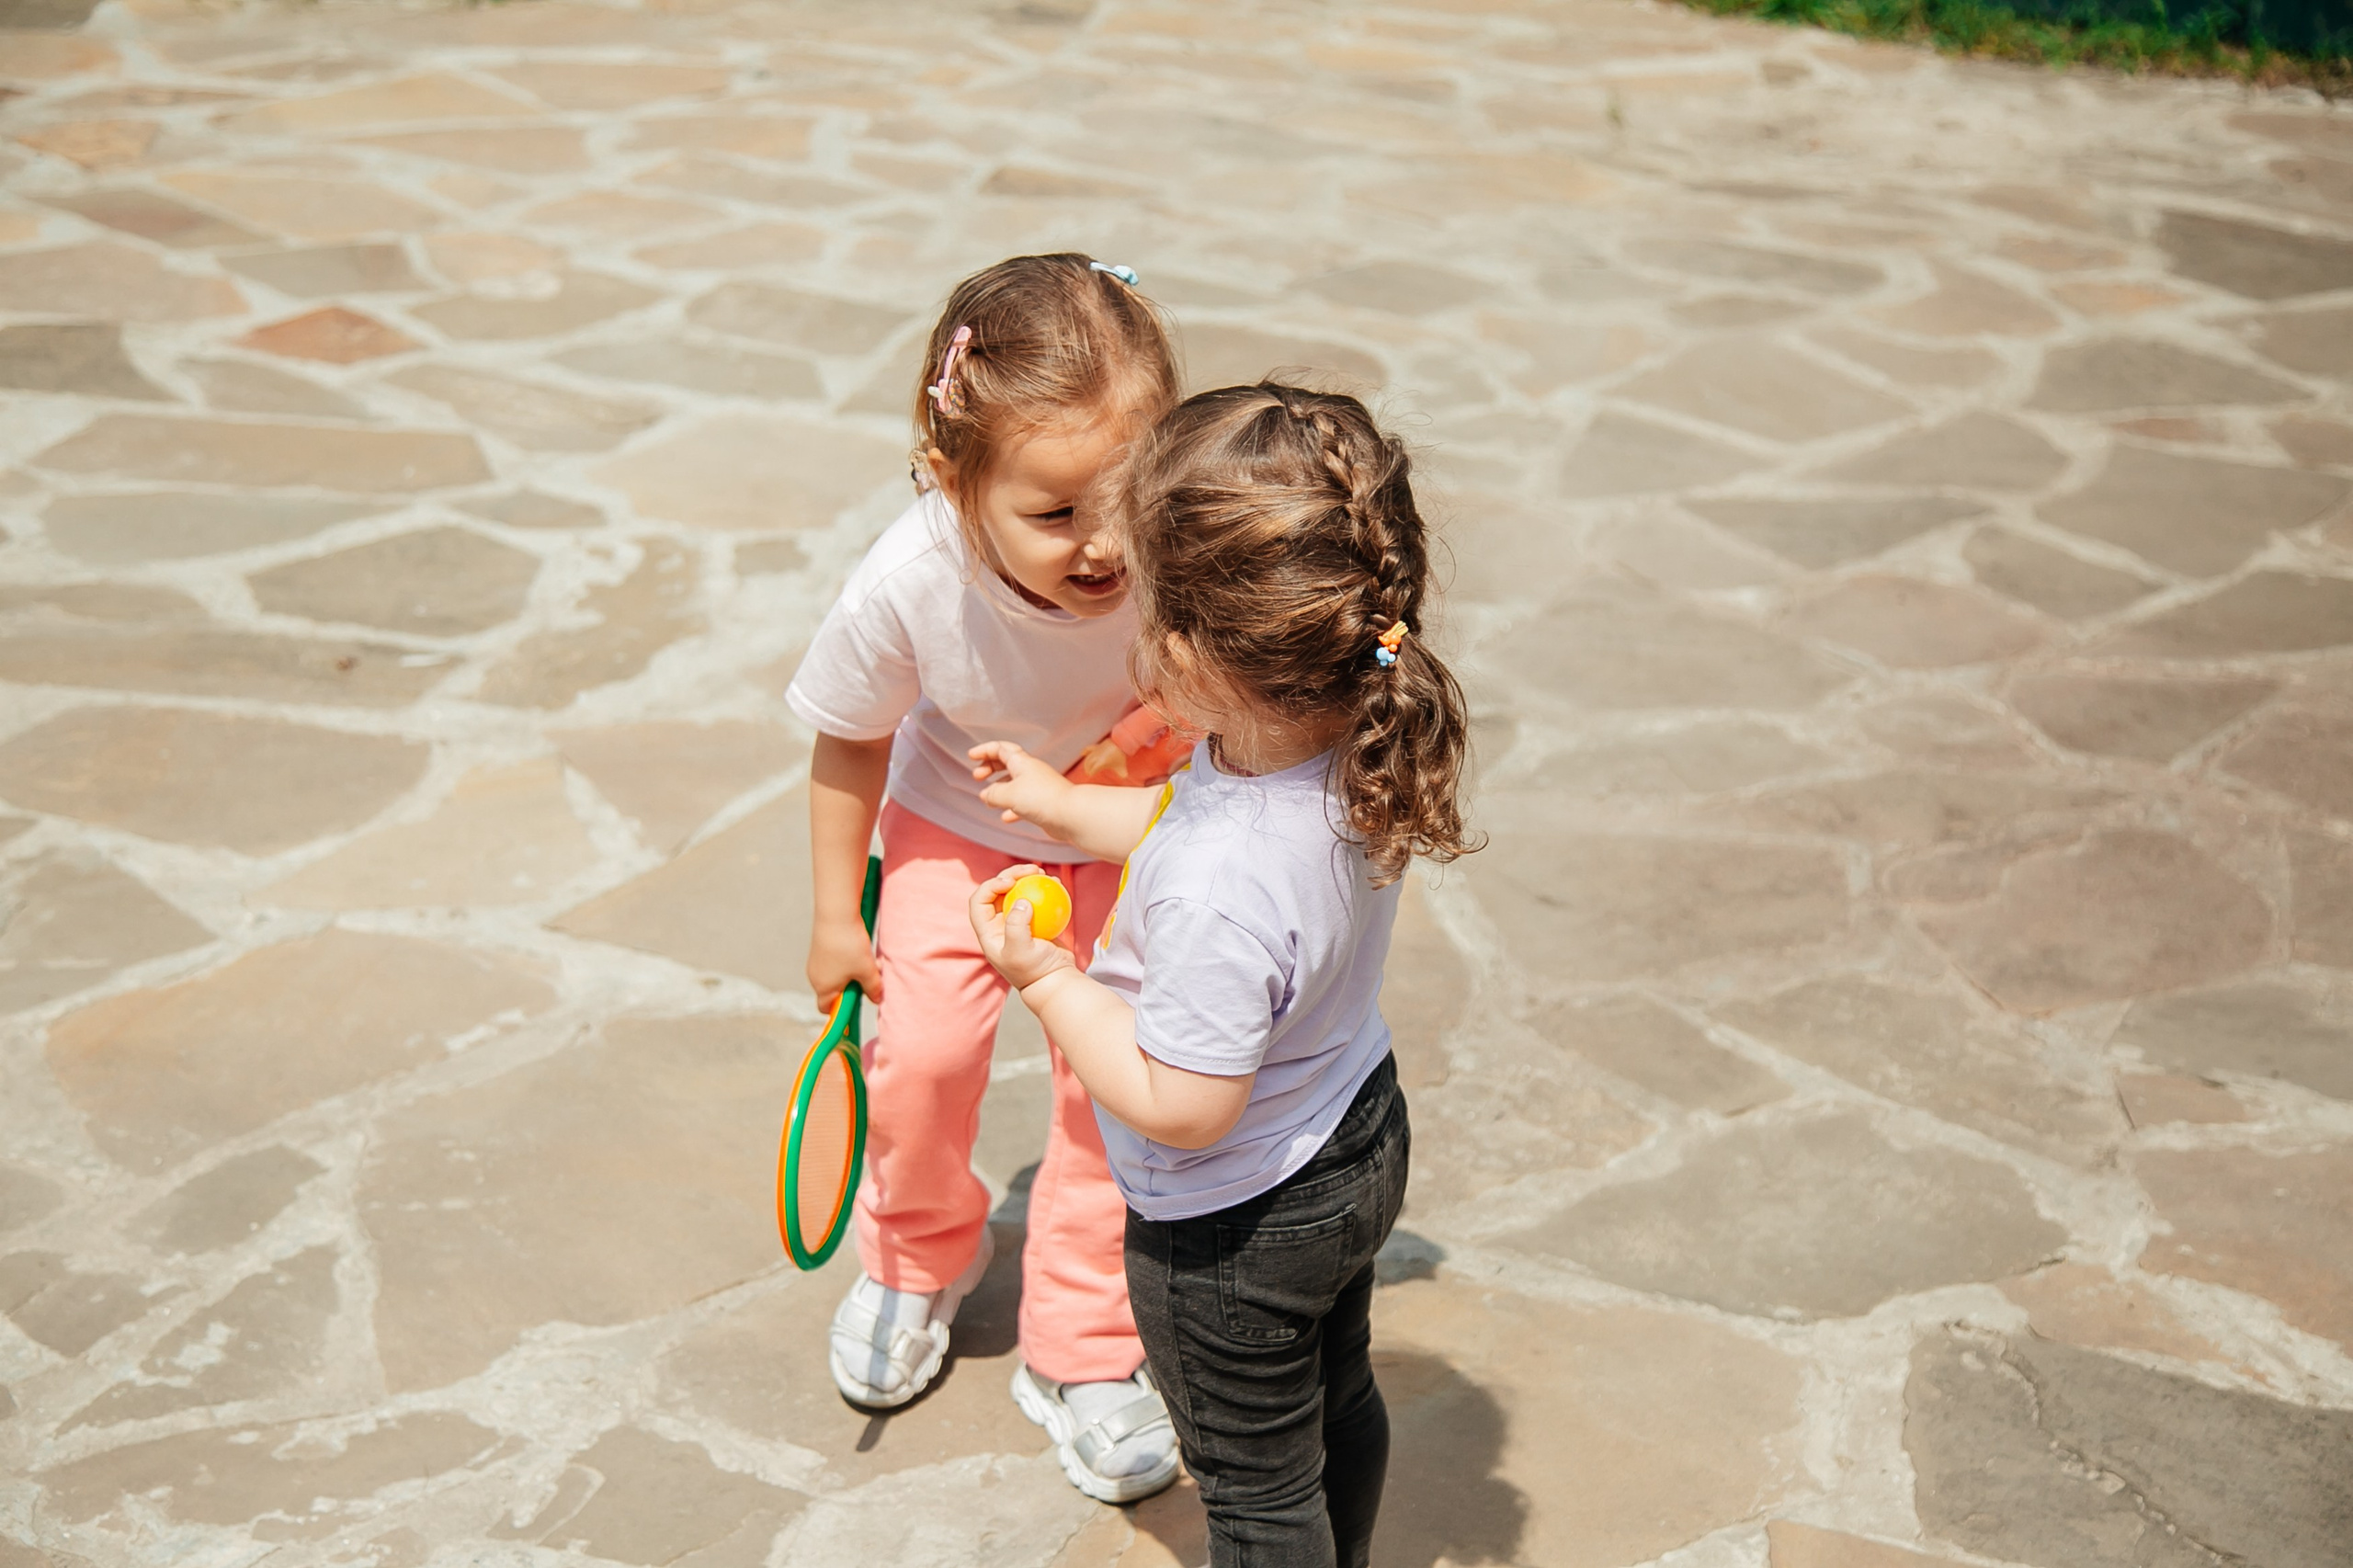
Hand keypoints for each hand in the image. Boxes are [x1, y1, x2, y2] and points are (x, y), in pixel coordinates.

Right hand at [807, 916, 882, 1012]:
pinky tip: (860, 947)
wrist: (836, 913)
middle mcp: (815, 976)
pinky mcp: (820, 947)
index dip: (842, 1010)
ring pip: (838, 974)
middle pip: (835, 991)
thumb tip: (876, 999)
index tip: (857, 1004)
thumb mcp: (867, 970)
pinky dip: (849, 959)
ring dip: (855, 971)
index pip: (828, 1010)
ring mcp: (816, 961)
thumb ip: (873, 988)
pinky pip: (836, 961)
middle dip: (854, 987)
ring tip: (868, 960)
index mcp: (823, 988)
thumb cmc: (849, 946)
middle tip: (870, 977)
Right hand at [969, 741, 1075, 834]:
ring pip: (1015, 784)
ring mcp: (1038, 788)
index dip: (985, 750)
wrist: (1070, 815)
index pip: (1000, 749)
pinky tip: (1006, 817)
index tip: (971, 756)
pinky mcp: (1043, 804)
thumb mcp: (1008, 794)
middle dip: (990, 768)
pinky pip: (1023, 803)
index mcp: (1022, 762)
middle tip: (977, 776)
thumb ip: (992, 793)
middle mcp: (1031, 772)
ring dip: (1000, 789)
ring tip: (987, 799)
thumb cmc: (1041, 799)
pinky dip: (1012, 808)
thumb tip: (985, 795)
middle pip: (1007, 763)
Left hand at [970, 865, 1078, 990]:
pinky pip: (1039, 898)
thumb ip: (1016, 926)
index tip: (1010, 882)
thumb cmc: (1034, 971)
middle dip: (1011, 874)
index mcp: (988, 932)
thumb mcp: (1019, 952)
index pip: (979, 901)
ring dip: (1028, 878)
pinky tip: (1055, 881)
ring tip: (1042, 871)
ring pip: (1019, 891)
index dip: (989, 886)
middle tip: (1031, 870)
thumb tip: (1022, 900)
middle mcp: (1001, 924)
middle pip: (999, 891)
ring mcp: (1020, 921)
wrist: (1055, 981)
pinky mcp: (1038, 920)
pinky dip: (1046, 888)